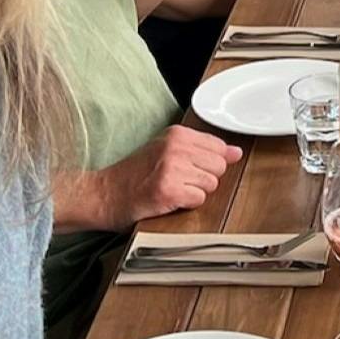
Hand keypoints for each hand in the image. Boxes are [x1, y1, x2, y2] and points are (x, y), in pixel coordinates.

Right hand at [104, 126, 241, 223]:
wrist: (102, 194)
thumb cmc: (133, 176)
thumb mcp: (167, 151)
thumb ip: (203, 150)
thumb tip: (236, 152)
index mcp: (177, 134)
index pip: (219, 147)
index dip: (207, 164)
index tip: (190, 169)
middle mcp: (176, 147)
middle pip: (219, 167)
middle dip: (203, 179)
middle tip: (177, 181)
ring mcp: (172, 168)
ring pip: (211, 184)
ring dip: (194, 193)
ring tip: (171, 189)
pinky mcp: (168, 190)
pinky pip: (199, 199)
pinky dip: (185, 204)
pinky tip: (167, 199)